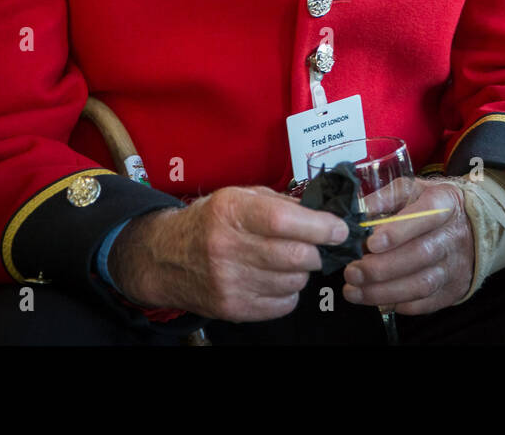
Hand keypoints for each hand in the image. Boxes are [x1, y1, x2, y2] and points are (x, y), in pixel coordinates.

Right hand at [108, 185, 347, 321]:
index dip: (320, 226)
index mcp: (231, 212)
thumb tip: (323, 215)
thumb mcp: (238, 197)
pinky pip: (283, 304)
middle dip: (316, 251)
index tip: (339, 229)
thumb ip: (280, 203)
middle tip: (315, 245)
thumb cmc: (210, 222)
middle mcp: (227, 248)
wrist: (165, 257)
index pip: (285, 221)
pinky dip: (289, 291)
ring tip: (287, 260)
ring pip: (294, 282)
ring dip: (302, 271)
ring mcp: (228, 282)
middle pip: (295, 256)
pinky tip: (275, 278)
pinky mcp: (232, 308)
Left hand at [342, 177, 473, 315]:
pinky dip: (398, 303)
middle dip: (381, 267)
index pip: (426, 215)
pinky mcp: (453, 289)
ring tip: (354, 290)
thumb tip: (358, 211)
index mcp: (445, 203)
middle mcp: (453, 235)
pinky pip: (425, 303)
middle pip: (420, 254)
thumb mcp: (414, 190)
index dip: (399, 230)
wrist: (472, 230)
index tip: (371, 242)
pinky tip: (376, 299)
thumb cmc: (433, 208)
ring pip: (421, 284)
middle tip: (352, 271)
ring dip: (383, 291)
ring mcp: (455, 265)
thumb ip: (386, 197)